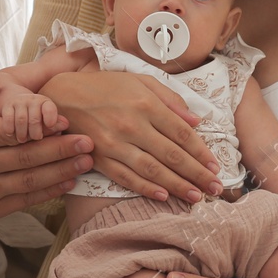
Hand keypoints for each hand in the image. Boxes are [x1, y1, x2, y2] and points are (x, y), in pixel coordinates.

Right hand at [0, 72, 93, 224]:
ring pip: (29, 180)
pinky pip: (25, 199)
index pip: (8, 131)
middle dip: (59, 149)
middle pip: (24, 157)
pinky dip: (48, 192)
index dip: (39, 127)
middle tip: (87, 142)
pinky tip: (68, 182)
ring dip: (61, 171)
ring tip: (85, 161)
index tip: (64, 121)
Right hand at [0, 91, 66, 143]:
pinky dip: (9, 127)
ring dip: (22, 132)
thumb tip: (65, 124)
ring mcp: (19, 102)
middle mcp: (32, 100)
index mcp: (46, 103)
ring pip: (21, 119)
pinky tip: (10, 134)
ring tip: (23, 140)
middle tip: (36, 139)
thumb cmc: (39, 118)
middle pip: (35, 118)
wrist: (19, 103)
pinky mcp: (7, 106)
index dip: (50, 116)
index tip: (50, 125)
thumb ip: (55, 124)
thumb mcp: (48, 120)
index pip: (49, 108)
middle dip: (35, 132)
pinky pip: (8, 117)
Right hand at [41, 70, 221, 202]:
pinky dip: (145, 188)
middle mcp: (131, 125)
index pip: (181, 133)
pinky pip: (126, 177)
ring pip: (152, 170)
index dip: (201, 152)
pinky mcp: (99, 158)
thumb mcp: (139, 81)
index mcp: (145, 104)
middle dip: (197, 174)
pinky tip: (163, 197)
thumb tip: (196, 120)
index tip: (215, 166)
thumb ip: (169, 98)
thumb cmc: (104, 86)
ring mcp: (114, 143)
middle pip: (172, 155)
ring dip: (177, 186)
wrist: (60, 96)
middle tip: (216, 188)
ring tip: (196, 197)